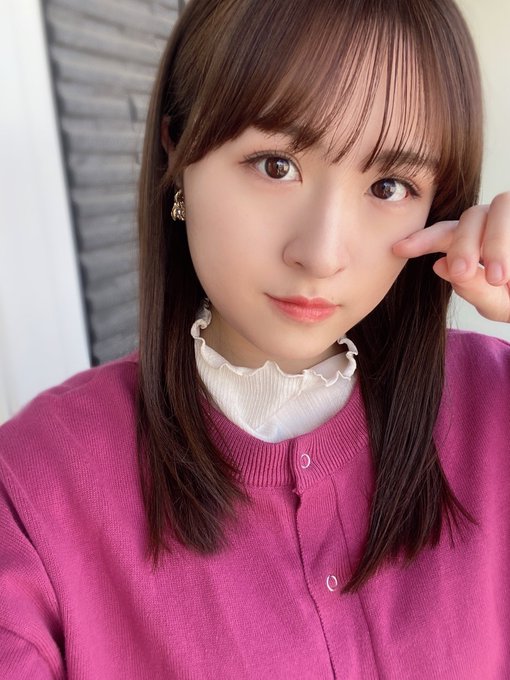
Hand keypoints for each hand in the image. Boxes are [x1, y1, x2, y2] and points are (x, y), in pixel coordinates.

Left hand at [393, 192, 509, 322]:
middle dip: (463, 245)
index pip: (446, 233)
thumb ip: (472, 289)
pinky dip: (509, 242)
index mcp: (477, 241)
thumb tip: (440, 265)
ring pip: (499, 207)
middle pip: (469, 217)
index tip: (398, 249)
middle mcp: (496, 222)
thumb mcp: (500, 303)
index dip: (422, 239)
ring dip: (495, 242)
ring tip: (500, 276)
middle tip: (462, 273)